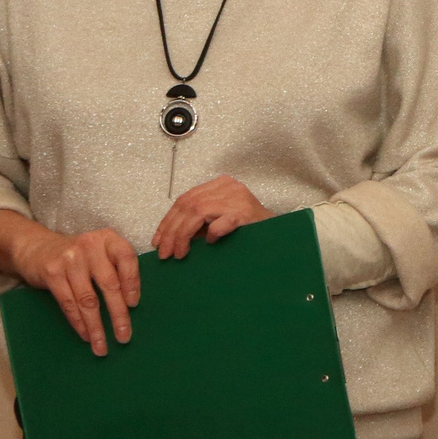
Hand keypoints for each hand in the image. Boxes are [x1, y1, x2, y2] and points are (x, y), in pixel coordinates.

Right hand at [6, 223, 141, 356]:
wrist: (36, 247)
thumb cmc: (78, 256)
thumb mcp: (99, 253)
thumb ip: (115, 269)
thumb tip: (131, 305)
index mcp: (107, 239)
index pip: (126, 258)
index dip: (132, 282)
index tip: (134, 305)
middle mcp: (90, 245)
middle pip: (109, 284)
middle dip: (118, 314)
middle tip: (124, 336)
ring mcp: (70, 259)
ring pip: (88, 299)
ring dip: (96, 327)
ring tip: (102, 346)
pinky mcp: (52, 272)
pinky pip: (69, 303)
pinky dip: (79, 322)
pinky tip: (85, 335)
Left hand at [152, 176, 270, 260]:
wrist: (280, 233)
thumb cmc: (249, 228)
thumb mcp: (220, 218)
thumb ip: (199, 221)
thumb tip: (168, 237)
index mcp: (220, 185)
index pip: (185, 200)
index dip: (167, 221)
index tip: (157, 240)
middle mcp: (227, 187)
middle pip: (187, 205)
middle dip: (171, 231)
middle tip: (164, 253)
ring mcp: (237, 198)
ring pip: (197, 212)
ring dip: (183, 236)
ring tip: (179, 253)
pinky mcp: (245, 213)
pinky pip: (220, 223)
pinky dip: (211, 234)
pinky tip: (210, 244)